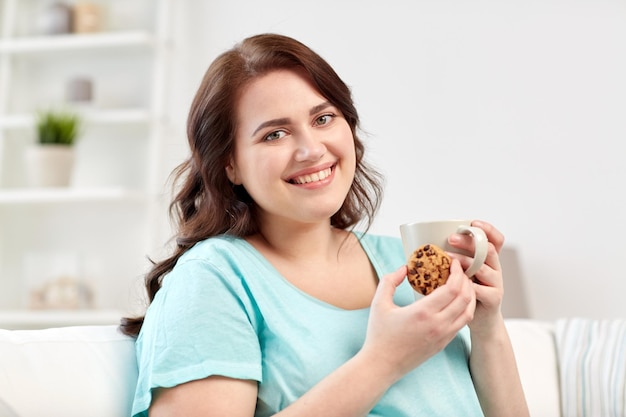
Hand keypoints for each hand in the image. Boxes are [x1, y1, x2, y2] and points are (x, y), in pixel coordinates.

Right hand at [362, 262, 474, 380]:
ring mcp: (443, 336)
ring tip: (461, 284)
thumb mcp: (379, 303)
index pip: (452, 288)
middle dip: (466, 280)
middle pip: (465, 298)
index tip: (453, 262)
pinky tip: (457, 301)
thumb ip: (390, 281)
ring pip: (468, 312)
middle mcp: (437, 325)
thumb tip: (404, 268)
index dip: (457, 272)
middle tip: (459, 270)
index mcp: (423, 312)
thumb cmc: (379, 334)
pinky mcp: (443, 344)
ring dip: (469, 295)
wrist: (382, 365)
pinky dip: (465, 308)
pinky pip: (462, 323)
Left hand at [447, 220, 504, 333]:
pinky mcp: (494, 299)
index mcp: (488, 259)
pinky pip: (482, 290)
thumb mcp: (461, 271)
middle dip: (469, 242)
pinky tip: (455, 284)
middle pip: (488, 250)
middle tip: (451, 239)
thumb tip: (424, 242)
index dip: (487, 229)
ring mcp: (496, 283)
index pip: (495, 239)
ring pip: (484, 268)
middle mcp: (495, 268)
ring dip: (465, 262)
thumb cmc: (464, 291)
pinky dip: (468, 286)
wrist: (480, 320)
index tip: (472, 223)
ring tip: (448, 260)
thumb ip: (452, 257)